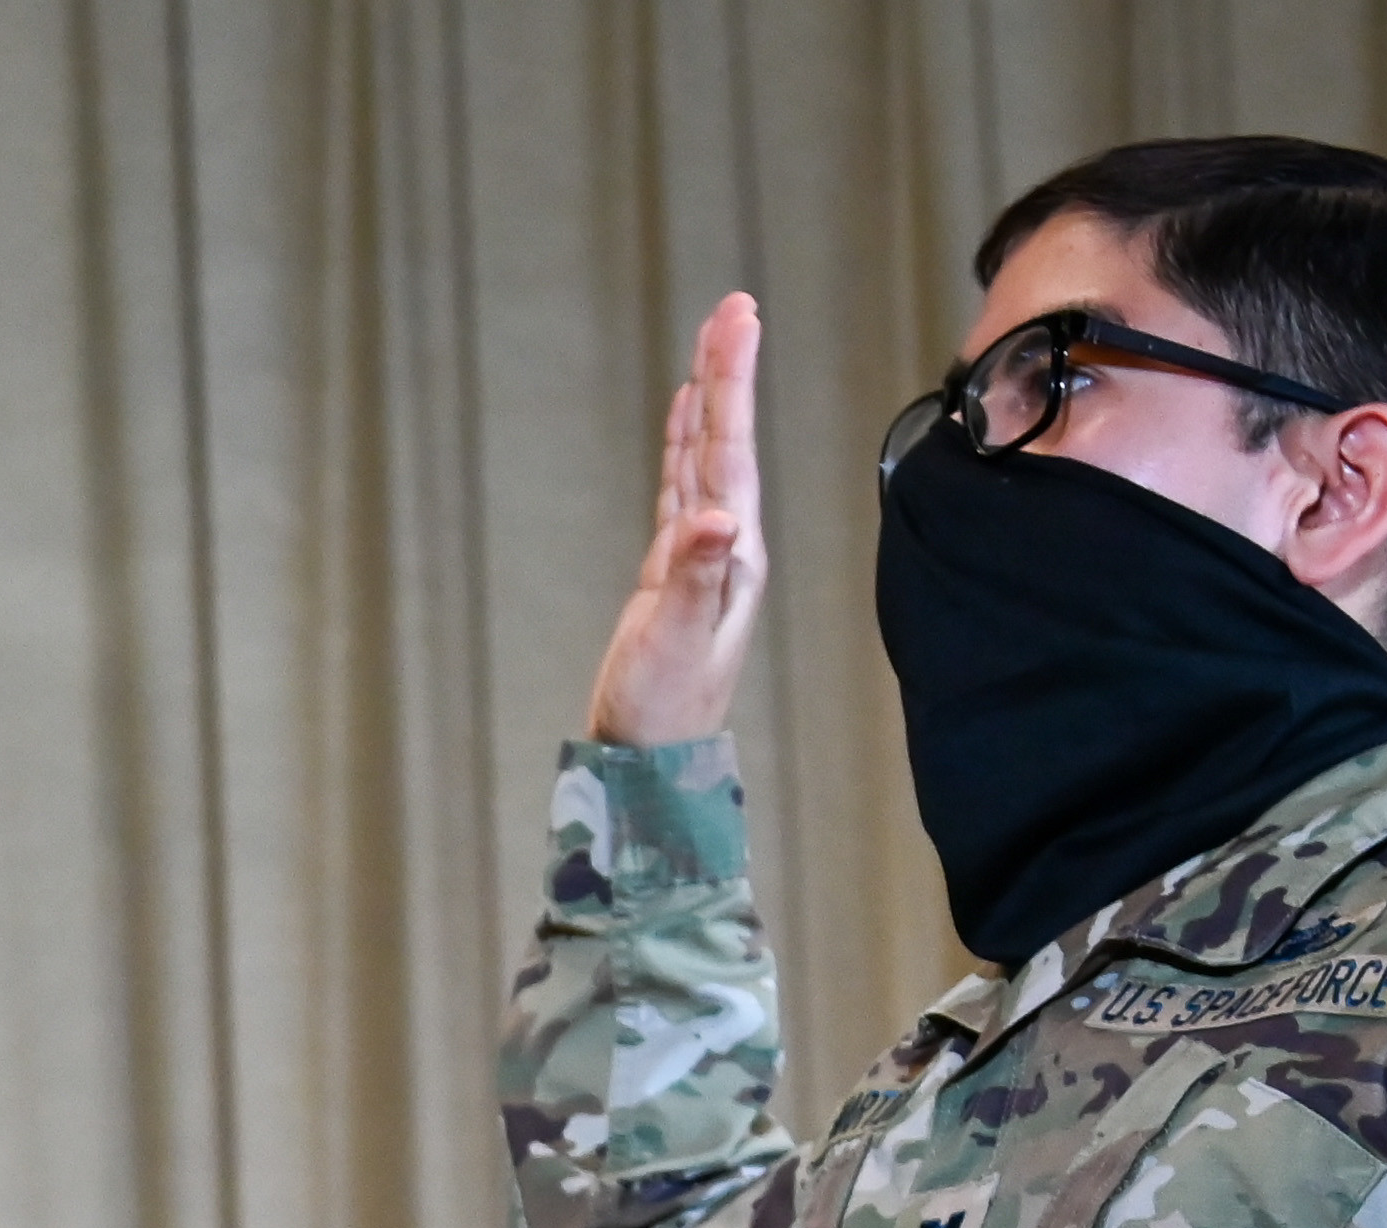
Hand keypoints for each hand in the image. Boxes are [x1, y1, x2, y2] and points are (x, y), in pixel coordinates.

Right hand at [585, 291, 768, 747]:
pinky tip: (688, 415)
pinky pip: (682, 486)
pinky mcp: (673, 569)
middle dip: (728, 372)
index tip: (737, 320)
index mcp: (734, 554)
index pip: (732, 451)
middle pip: (727, 441)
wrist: (649, 764)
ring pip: (707, 455)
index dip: (731, 383)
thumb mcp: (675, 643)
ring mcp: (702, 555)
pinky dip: (685, 444)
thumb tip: (714, 519)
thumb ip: (694, 580)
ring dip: (711, 398)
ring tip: (714, 340)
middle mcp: (727, 545)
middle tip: (733, 304)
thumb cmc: (660, 709)